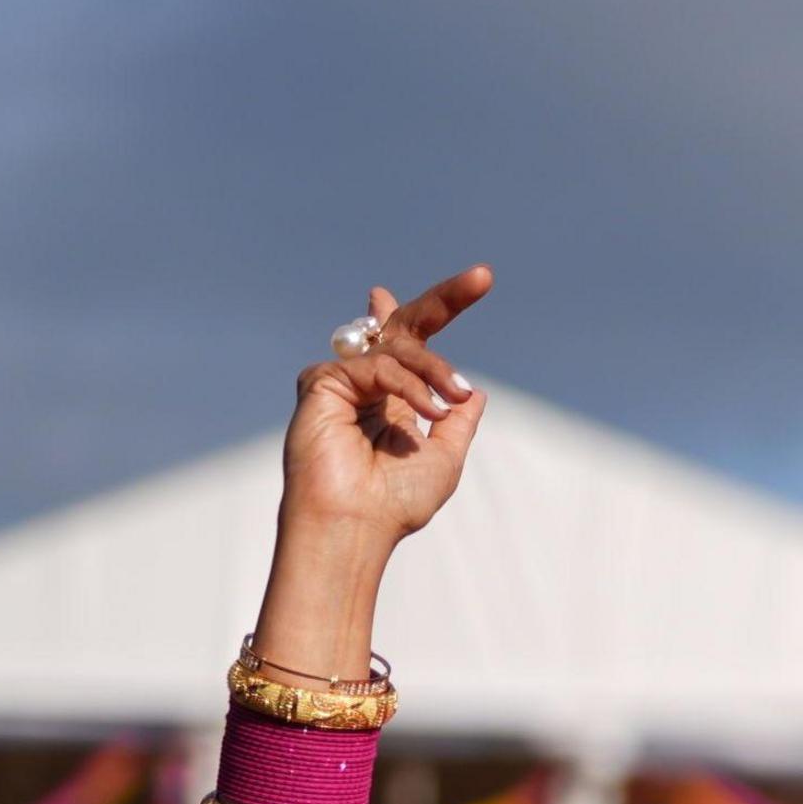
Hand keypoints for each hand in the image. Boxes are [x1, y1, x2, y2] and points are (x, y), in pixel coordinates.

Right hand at [280, 267, 492, 550]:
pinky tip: (426, 411)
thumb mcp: (445, 457)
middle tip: (481, 278)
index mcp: (395, 400)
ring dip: (435, 370)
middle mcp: (368, 385)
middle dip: (445, 299)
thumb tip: (476, 393)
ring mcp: (343, 381)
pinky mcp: (321, 382)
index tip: (479, 280)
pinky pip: (377, 365)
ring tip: (454, 396)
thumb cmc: (396, 503)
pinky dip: (408, 384)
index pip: (416, 346)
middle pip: (403, 326)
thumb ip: (458, 422)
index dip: (442, 311)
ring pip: (399, 348)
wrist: (356, 525)